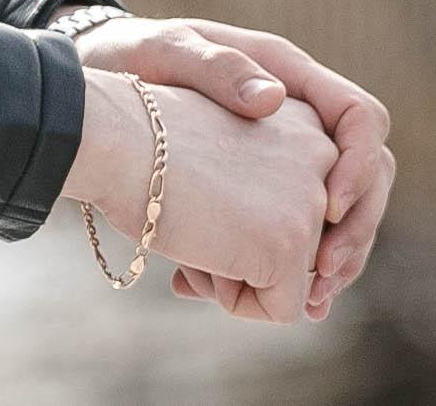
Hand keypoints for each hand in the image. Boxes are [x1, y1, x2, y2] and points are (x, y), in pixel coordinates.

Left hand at [60, 9, 395, 319]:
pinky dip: (291, 269)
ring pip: (341, 214)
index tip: (329, 209)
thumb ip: (217, 69)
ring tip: (307, 303)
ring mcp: (287, 155)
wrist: (96, 88)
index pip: (362, 118)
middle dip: (356, 230)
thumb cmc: (131, 55)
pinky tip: (257, 298)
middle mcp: (301, 118)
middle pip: (369, 176)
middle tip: (323, 277)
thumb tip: (274, 98)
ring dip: (331, 262)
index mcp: (290, 76)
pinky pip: (298, 231)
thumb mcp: (165, 51)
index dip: (361, 165)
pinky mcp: (263, 190)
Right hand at [65, 71, 336, 321]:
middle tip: (191, 216)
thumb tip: (312, 307)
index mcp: (305, 125)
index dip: (248, 221)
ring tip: (192, 229)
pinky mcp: (290, 244)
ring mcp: (312, 202)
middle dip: (244, 253)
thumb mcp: (225, 161)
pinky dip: (235, 302)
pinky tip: (199, 254)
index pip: (300, 207)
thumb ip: (271, 208)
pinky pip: (282, 310)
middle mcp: (323, 157)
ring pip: (292, 279)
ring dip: (235, 273)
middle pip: (300, 245)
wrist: (112, 135)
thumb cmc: (145, 145)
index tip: (202, 199)